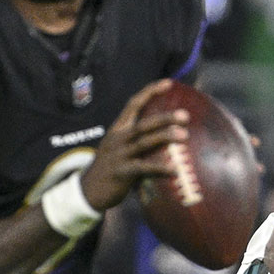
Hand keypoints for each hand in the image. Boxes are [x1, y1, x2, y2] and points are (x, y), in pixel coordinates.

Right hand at [81, 79, 188, 209]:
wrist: (88, 190)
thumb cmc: (111, 167)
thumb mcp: (121, 147)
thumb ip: (139, 139)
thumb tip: (169, 134)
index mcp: (118, 129)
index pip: (134, 104)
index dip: (151, 91)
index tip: (169, 83)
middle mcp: (118, 138)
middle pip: (143, 124)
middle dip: (164, 118)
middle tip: (185, 115)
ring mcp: (119, 155)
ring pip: (144, 142)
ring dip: (165, 137)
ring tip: (184, 135)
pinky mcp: (121, 173)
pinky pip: (143, 168)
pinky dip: (160, 168)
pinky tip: (174, 170)